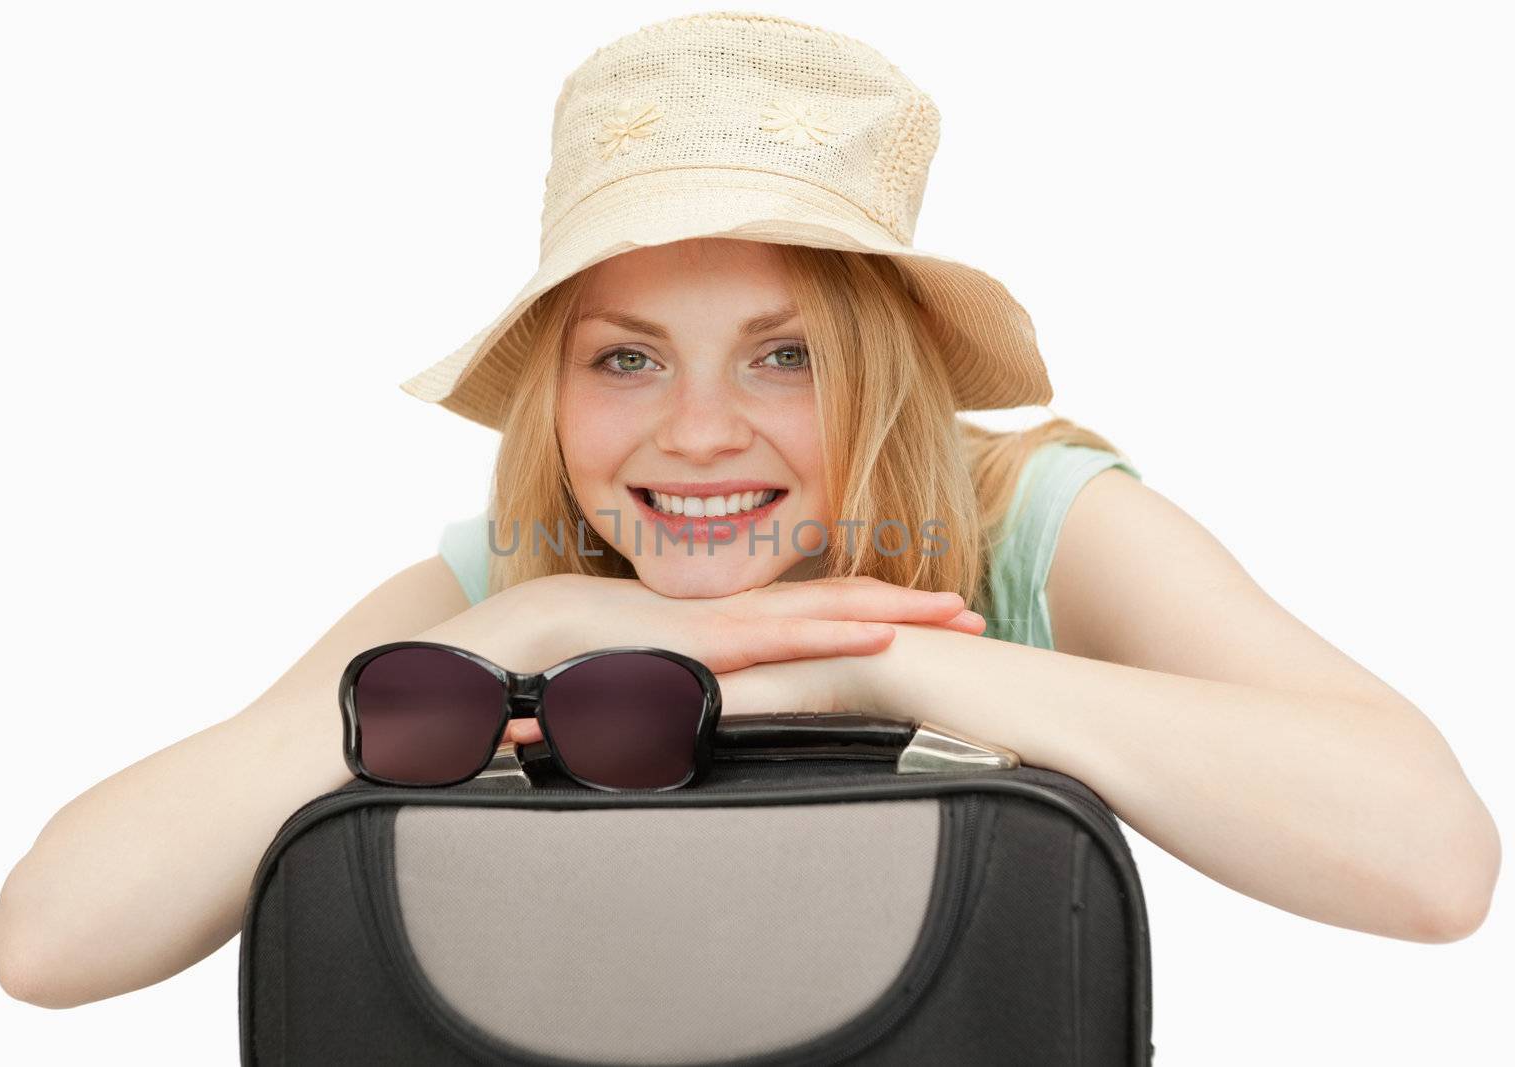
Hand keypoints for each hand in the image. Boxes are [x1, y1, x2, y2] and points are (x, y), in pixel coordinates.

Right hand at [472, 573, 983, 742]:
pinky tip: (884, 637)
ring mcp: (738, 621)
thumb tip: (739, 710)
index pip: (828, 609)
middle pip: (847, 602)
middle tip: (976, 616)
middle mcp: (751, 611)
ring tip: (955, 615)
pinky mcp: (720, 640)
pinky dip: (841, 635)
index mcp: (745, 619)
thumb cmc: (603, 654)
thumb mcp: (674, 674)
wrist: (546, 630)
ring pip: (833, 610)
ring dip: (899, 611)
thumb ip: (714, 686)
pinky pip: (790, 636)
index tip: (940, 620)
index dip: (886, 610)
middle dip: (915, 608)